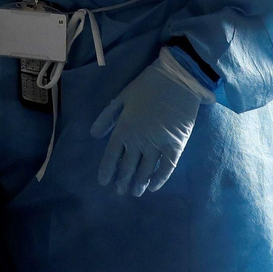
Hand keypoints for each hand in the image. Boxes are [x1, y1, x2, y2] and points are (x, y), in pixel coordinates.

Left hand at [91, 52, 208, 196]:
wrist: (178, 79)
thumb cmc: (148, 86)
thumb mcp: (122, 98)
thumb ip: (108, 117)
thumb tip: (94, 134)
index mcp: (123, 129)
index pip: (111, 156)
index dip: (107, 171)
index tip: (104, 182)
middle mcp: (138, 141)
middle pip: (128, 167)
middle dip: (123, 181)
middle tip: (120, 191)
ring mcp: (157, 145)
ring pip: (145, 171)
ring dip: (139, 184)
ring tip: (135, 192)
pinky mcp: (175, 146)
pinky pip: (166, 168)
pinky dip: (159, 179)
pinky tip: (153, 187)